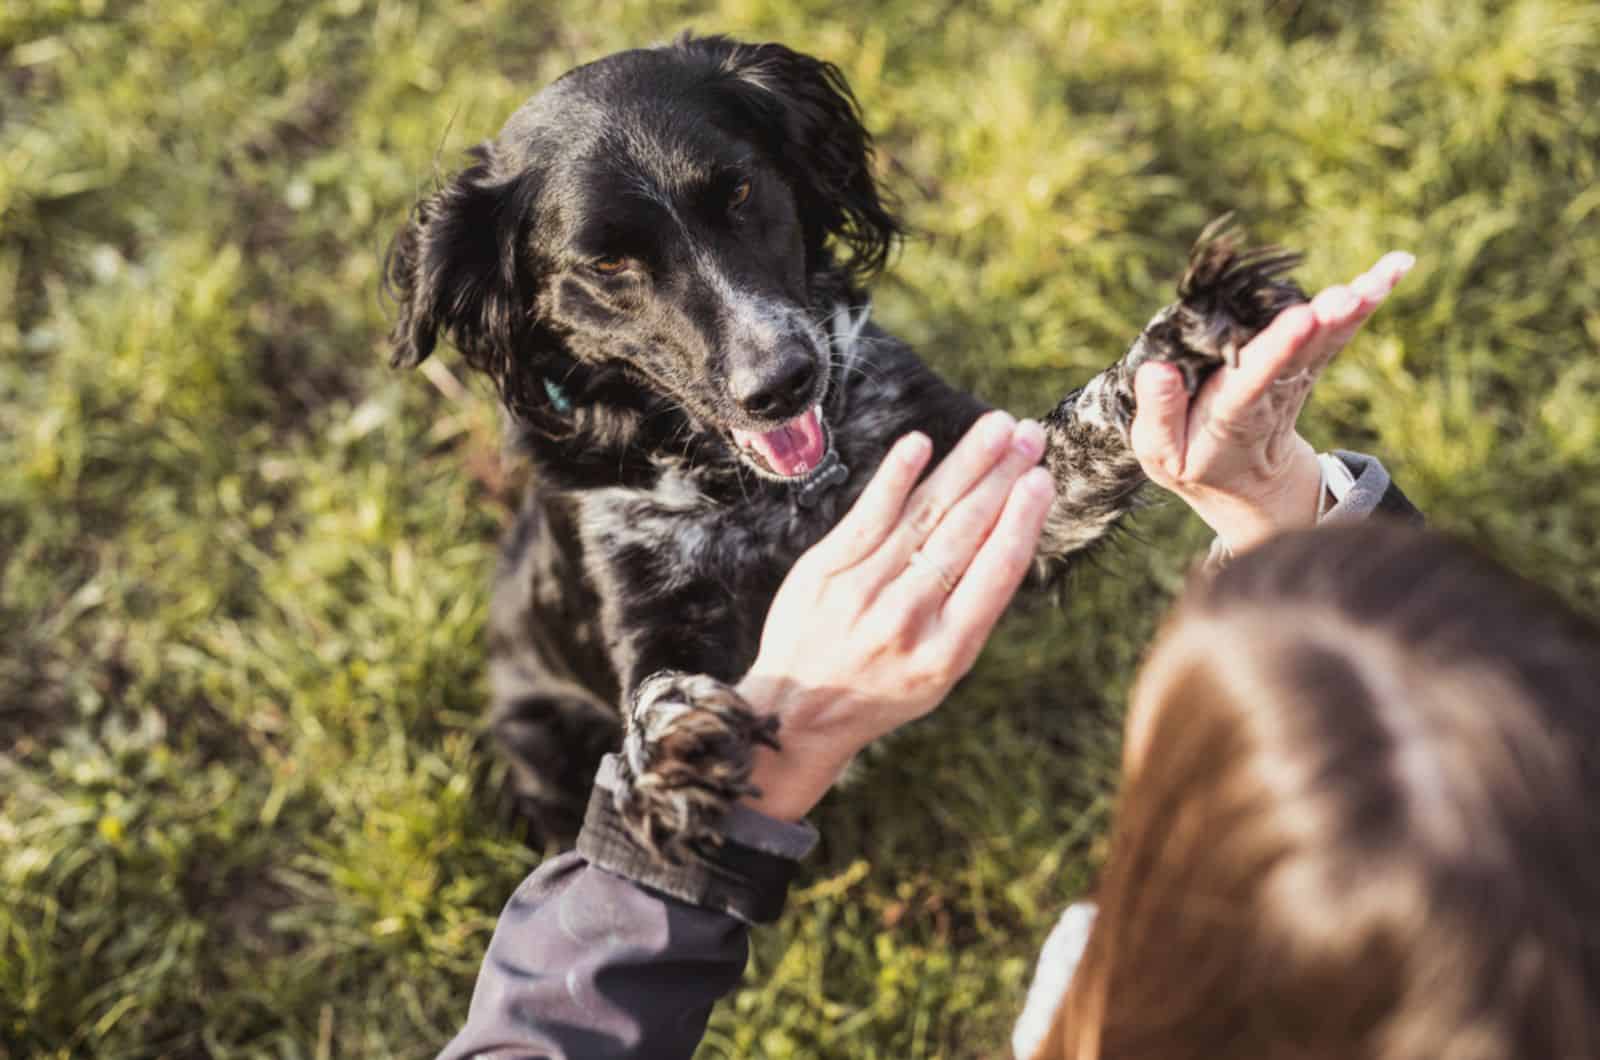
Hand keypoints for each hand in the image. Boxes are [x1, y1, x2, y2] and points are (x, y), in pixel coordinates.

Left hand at [737, 411, 1054, 820]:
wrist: (796, 714)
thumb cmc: (881, 688)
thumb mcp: (941, 673)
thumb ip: (969, 611)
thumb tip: (1007, 532)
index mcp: (948, 651)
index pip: (996, 572)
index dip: (1023, 520)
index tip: (1042, 480)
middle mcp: (907, 619)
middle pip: (965, 533)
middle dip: (1002, 478)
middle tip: (1029, 436)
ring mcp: (862, 592)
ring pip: (924, 515)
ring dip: (965, 464)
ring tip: (996, 427)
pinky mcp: (823, 571)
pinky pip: (867, 514)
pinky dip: (896, 477)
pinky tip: (921, 444)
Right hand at [1131, 251, 1414, 551]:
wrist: (1247, 482)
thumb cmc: (1194, 459)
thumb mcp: (1161, 454)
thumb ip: (1159, 415)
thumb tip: (1158, 369)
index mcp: (1231, 416)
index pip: (1254, 380)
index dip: (1277, 350)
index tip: (1300, 320)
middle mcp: (1271, 394)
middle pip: (1302, 357)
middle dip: (1324, 325)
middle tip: (1346, 296)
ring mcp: (1297, 377)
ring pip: (1329, 341)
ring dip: (1355, 309)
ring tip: (1379, 277)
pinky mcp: (1311, 362)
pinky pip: (1341, 329)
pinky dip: (1370, 296)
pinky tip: (1397, 265)